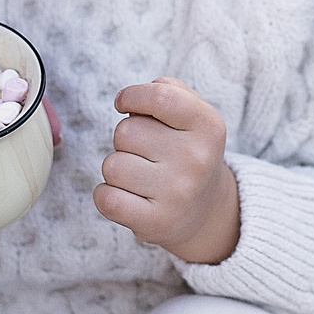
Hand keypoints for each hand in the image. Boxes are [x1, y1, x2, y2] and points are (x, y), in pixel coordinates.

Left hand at [98, 78, 240, 264]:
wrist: (206, 211)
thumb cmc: (188, 151)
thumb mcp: (194, 114)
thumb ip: (167, 90)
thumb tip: (127, 101)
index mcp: (208, 127)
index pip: (158, 96)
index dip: (132, 96)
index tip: (125, 103)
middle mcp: (197, 160)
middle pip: (125, 131)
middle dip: (127, 139)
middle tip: (148, 153)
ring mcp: (177, 194)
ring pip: (112, 165)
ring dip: (117, 168)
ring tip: (142, 176)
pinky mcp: (155, 223)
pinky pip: (105, 198)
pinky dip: (106, 195)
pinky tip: (127, 196)